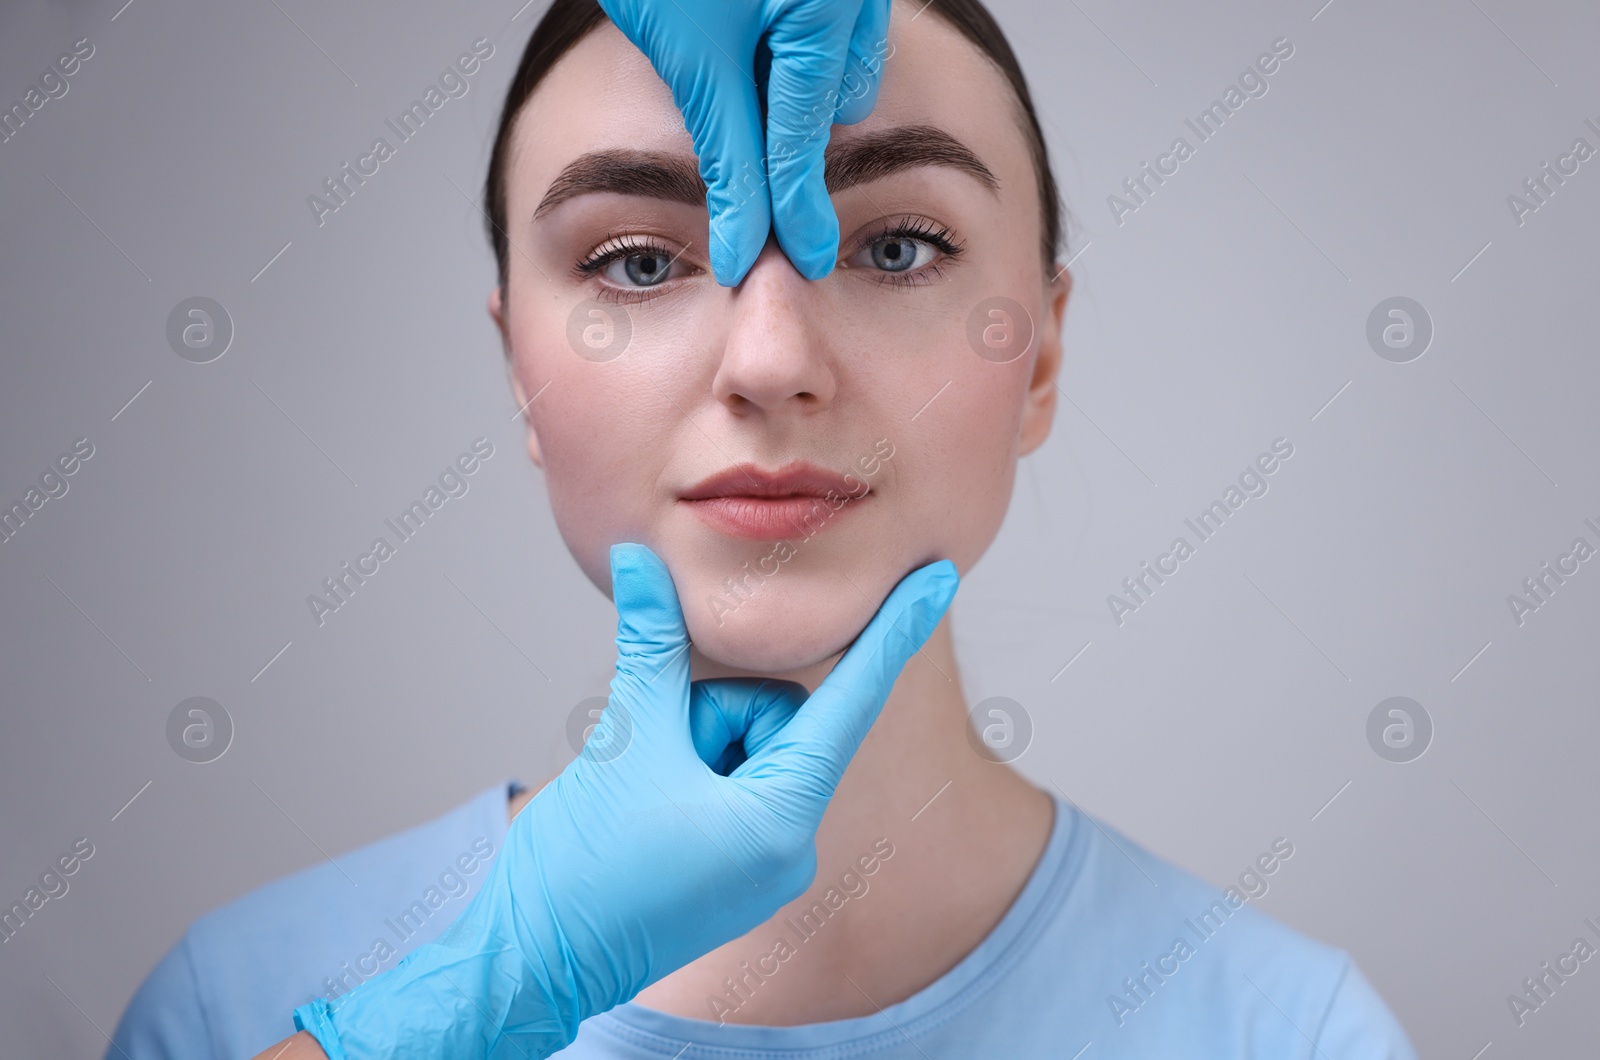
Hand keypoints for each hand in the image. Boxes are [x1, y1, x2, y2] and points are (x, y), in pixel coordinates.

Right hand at [293, 542, 957, 1057]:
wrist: (529, 966)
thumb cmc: (579, 870)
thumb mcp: (624, 740)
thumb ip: (649, 646)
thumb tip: (642, 564)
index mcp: (780, 821)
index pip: (852, 700)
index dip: (894, 629)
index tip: (941, 575)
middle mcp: (789, 850)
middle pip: (774, 720)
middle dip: (709, 715)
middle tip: (652, 758)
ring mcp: (764, 868)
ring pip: (747, 749)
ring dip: (691, 746)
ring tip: (641, 795)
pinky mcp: (736, 875)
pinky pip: (732, 788)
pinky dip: (690, 774)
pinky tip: (645, 811)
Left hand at [596, 0, 893, 284]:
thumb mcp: (687, 50)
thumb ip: (726, 149)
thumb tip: (745, 240)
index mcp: (824, 8)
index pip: (807, 135)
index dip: (796, 205)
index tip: (800, 258)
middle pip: (828, 97)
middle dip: (786, 133)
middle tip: (739, 154)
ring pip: (827, 59)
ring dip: (785, 91)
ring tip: (728, 83)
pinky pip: (818, 24)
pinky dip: (783, 51)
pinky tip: (736, 43)